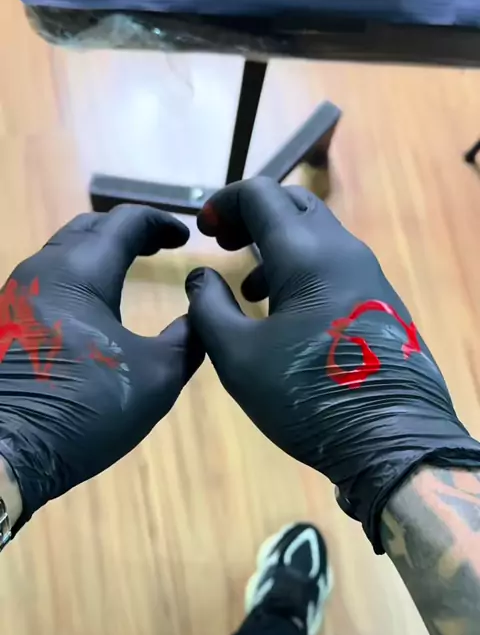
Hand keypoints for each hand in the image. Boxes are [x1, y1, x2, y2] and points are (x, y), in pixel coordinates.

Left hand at [0, 205, 202, 532]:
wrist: (5, 452)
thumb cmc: (86, 408)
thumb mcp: (158, 376)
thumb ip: (188, 337)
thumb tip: (201, 312)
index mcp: (80, 272)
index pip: (125, 221)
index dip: (160, 222)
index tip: (184, 237)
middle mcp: (41, 271)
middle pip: (87, 229)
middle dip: (126, 231)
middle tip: (156, 247)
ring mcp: (14, 296)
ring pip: (61, 254)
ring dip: (97, 254)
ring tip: (127, 271)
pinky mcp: (4, 323)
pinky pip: (45, 281)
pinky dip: (77, 277)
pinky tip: (91, 307)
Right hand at [186, 177, 479, 551]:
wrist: (392, 439)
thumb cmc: (307, 396)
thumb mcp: (238, 357)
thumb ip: (209, 308)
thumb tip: (201, 276)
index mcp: (306, 255)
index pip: (261, 194)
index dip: (225, 202)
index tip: (202, 230)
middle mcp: (343, 252)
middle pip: (294, 206)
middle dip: (254, 216)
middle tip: (225, 244)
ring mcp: (369, 276)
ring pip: (317, 237)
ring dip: (277, 247)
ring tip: (249, 289)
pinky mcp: (380, 303)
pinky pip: (335, 266)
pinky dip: (302, 271)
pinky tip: (286, 315)